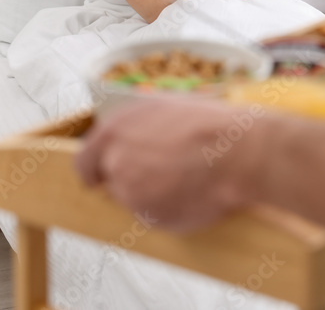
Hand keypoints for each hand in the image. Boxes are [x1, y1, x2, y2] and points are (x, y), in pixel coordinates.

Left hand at [75, 95, 261, 231]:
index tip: (102, 179)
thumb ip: (137, 129)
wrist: (239, 151)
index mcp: (114, 130)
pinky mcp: (149, 216)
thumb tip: (131, 143)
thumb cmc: (211, 126)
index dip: (97, 172)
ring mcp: (130, 191)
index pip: (85, 163)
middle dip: (134, 181)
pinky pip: (157, 217)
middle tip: (166, 175)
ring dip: (156, 196)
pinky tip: (194, 193)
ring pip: (137, 201)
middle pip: (114, 182)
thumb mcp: (166, 108)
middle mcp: (116, 160)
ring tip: (189, 178)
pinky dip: (171, 211)